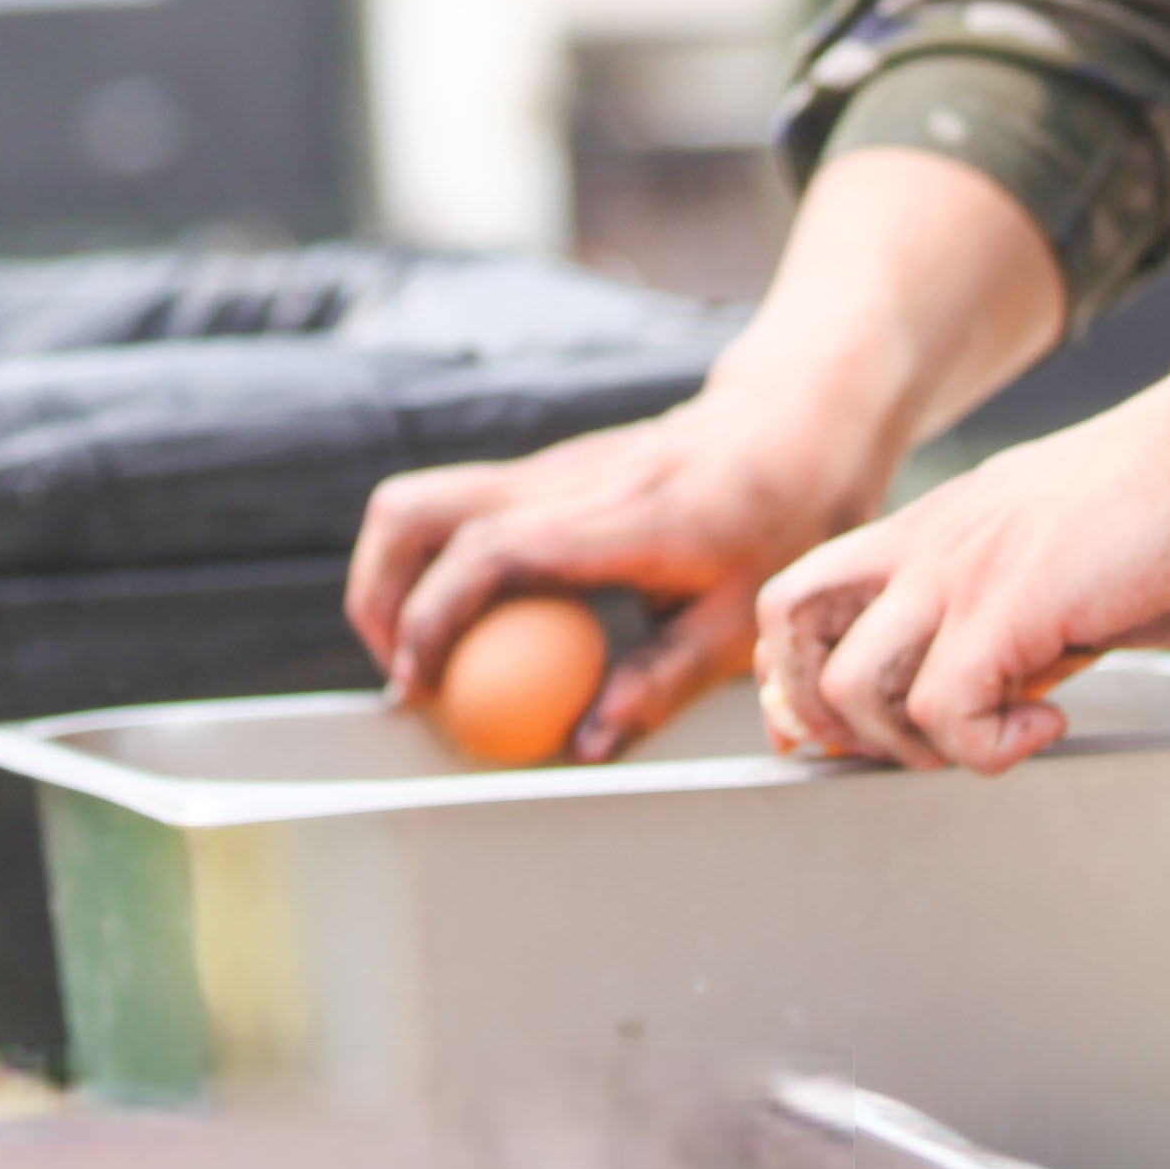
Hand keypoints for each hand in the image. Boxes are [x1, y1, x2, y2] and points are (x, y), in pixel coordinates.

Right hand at [343, 145, 1072, 761]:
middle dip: (377, 593)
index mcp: (613, 518)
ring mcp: (545, 469)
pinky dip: (436, 566)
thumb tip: (584, 744)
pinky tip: (472, 625)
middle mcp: (561, 480)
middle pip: (414, 509)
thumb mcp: (742, 621)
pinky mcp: (543, 473)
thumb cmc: (783, 525)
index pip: (487, 553)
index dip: (435, 619)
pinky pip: (459, 510)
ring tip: (421, 655)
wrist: (792, 424)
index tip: (420, 686)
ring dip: (395, 575)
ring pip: (423, 501)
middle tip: (402, 675)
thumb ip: (660, 681)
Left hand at [754, 381, 1169, 774]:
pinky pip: (946, 713)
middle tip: (903, 747)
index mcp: (934, 530)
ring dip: (911, 746)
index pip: (804, 594)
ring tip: (990, 740)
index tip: (845, 728)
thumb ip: (1022, 624)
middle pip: (789, 628)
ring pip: (850, 688)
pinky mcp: (1005, 607)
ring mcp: (958, 573)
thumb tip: (1016, 693)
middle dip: (818, 713)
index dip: (800, 672)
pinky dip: (991, 749)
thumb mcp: (1062, 565)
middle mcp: (926, 545)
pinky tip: (1050, 726)